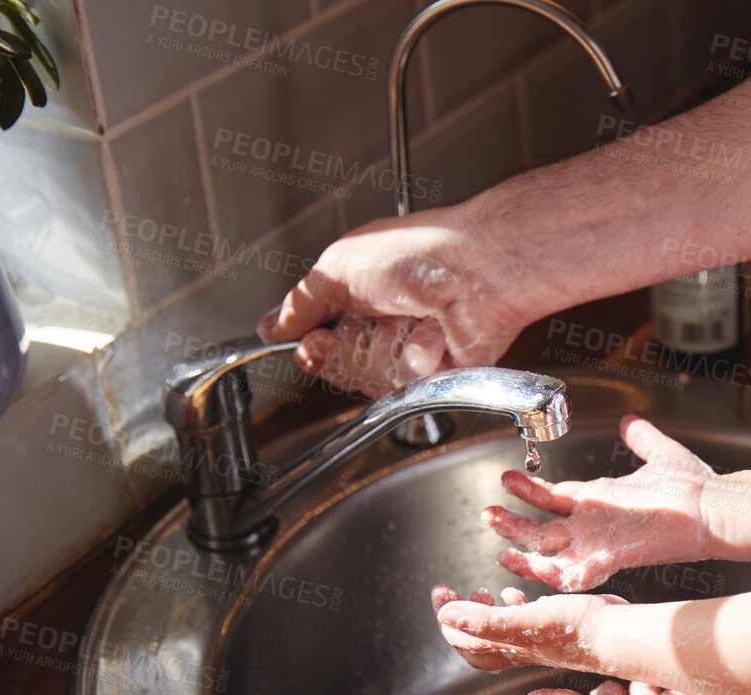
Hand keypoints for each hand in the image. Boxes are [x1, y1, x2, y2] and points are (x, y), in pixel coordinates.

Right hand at [256, 208, 532, 398]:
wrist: (479, 271)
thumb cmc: (419, 253)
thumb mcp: (339, 268)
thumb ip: (301, 302)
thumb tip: (270, 324)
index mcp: (355, 294)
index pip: (317, 341)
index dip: (312, 348)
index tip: (312, 342)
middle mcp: (380, 323)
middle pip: (341, 368)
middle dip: (350, 351)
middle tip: (365, 327)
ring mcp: (409, 349)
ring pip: (373, 380)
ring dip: (386, 349)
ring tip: (412, 319)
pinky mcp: (436, 373)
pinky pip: (407, 386)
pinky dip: (417, 358)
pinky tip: (435, 334)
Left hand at [430, 584, 628, 672]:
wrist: (615, 634)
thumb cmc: (574, 629)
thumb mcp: (523, 622)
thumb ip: (484, 621)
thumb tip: (445, 616)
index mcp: (506, 649)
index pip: (462, 639)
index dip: (445, 617)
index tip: (440, 591)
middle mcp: (518, 648)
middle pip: (475, 640)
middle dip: (458, 616)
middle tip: (449, 592)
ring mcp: (535, 640)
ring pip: (498, 631)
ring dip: (483, 612)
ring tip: (481, 592)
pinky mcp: (553, 628)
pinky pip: (523, 621)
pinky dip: (512, 607)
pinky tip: (516, 593)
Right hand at [486, 414, 716, 592]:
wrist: (714, 508)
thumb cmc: (693, 487)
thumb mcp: (660, 454)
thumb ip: (642, 439)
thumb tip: (630, 422)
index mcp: (600, 501)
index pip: (553, 498)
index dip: (528, 491)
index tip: (506, 478)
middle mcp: (594, 525)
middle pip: (541, 528)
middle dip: (512, 522)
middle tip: (487, 513)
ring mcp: (601, 543)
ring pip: (550, 553)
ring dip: (524, 552)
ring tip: (499, 546)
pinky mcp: (612, 556)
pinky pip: (575, 573)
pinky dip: (554, 575)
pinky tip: (533, 568)